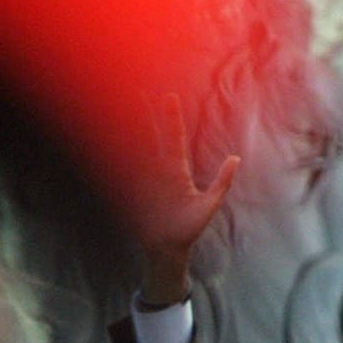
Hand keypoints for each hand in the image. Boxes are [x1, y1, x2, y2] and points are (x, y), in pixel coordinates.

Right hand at [132, 95, 238, 304]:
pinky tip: (106, 140)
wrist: (166, 250)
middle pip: (150, 138)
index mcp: (177, 172)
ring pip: (134, 150)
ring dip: (126, 131)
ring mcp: (143, 181)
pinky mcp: (131, 192)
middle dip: (145, 116)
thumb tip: (235, 158)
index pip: (173, 139)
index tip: (168, 97)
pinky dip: (114, 155)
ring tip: (117, 109)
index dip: (171, 119)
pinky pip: (122, 170)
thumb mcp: (208, 206)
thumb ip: (221, 183)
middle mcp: (159, 172)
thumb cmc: (189, 230)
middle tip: (138, 93)